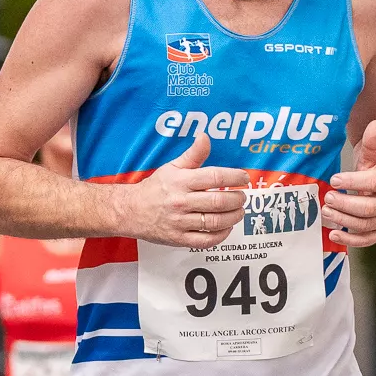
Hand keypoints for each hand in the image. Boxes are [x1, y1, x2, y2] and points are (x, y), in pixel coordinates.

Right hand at [114, 130, 246, 249]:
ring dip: (233, 217)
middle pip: (218, 202)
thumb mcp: (172, 167)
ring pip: (215, 222)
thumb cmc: (155, 188)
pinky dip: (221, 235)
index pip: (214, 177)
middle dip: (237, 199)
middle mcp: (181, 201)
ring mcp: (180, 222)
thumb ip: (193, 154)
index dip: (234, 177)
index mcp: (181, 181)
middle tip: (242, 197)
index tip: (244, 178)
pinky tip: (226, 227)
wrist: (131, 210)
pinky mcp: (179, 239)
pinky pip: (206, 240)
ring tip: (238, 211)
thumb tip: (205, 136)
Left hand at [321, 120, 375, 246]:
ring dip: (343, 220)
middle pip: (368, 208)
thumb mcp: (373, 157)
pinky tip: (333, 234)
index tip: (334, 180)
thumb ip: (372, 143)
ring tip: (326, 212)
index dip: (353, 182)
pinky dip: (349, 239)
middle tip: (327, 198)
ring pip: (365, 224)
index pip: (373, 183)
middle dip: (345, 204)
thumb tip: (375, 124)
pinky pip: (366, 240)